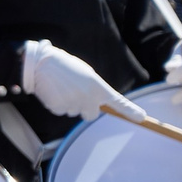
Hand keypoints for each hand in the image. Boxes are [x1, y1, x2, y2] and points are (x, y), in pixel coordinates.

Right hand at [22, 41, 146, 121]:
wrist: (39, 63)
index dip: (130, 111)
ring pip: (74, 112)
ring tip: (60, 87)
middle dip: (85, 108)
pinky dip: (56, 104)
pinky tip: (52, 91)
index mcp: (97, 86)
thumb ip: (94, 88)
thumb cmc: (64, 65)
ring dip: (68, 104)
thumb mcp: (85, 73)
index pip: (118, 102)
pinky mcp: (58, 107)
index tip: (142, 118)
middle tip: (74, 93)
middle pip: (91, 114)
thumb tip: (97, 102)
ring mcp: (73, 104)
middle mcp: (87, 97)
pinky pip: (60, 111)